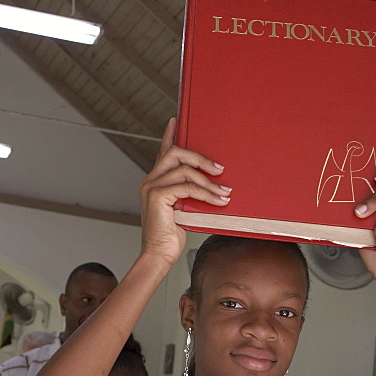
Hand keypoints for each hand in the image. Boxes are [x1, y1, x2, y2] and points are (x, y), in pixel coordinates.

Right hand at [139, 118, 229, 264]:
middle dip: (200, 158)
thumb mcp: (184, 208)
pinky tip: (218, 201)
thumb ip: (190, 193)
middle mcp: (150, 180)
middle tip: (220, 169)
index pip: (163, 152)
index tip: (176, 120)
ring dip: (209, 181)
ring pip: (185, 170)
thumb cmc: (171, 236)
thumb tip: (214, 183)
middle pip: (175, 153)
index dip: (170, 135)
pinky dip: (206, 193)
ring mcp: (151, 187)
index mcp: (155, 181)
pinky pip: (187, 187)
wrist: (159, 254)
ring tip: (225, 192)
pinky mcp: (157, 196)